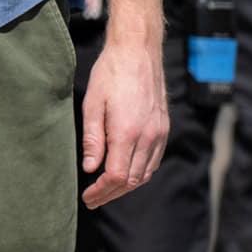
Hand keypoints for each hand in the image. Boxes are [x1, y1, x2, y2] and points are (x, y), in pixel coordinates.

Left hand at [80, 37, 168, 208]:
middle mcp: (148, 136)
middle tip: (93, 199)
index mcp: (127, 132)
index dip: (101, 191)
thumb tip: (90, 168)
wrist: (138, 51)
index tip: (87, 197)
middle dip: (111, 193)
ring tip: (106, 189)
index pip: (116, 176)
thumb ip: (92, 139)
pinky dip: (140, 172)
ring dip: (126, 185)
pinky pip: (154, 160)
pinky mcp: (164, 127)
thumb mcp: (92, 104)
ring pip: (145, 173)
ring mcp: (159, 132)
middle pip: (132, 180)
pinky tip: (125, 172)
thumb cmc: (111, 74)